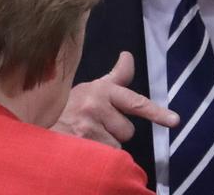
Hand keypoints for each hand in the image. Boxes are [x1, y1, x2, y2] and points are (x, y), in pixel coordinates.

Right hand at [53, 51, 179, 147]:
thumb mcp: (91, 88)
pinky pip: (107, 157)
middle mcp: (96, 106)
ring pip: (117, 145)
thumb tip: (128, 55)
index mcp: (101, 90)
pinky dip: (99, 157)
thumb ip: (115, 77)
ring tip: (88, 137)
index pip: (134, 102)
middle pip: (128, 130)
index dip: (156, 112)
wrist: (39, 127)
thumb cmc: (69, 107)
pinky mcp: (83, 146)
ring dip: (106, 145)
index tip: (174, 120)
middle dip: (116, 132)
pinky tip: (85, 148)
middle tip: (96, 126)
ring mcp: (88, 128)